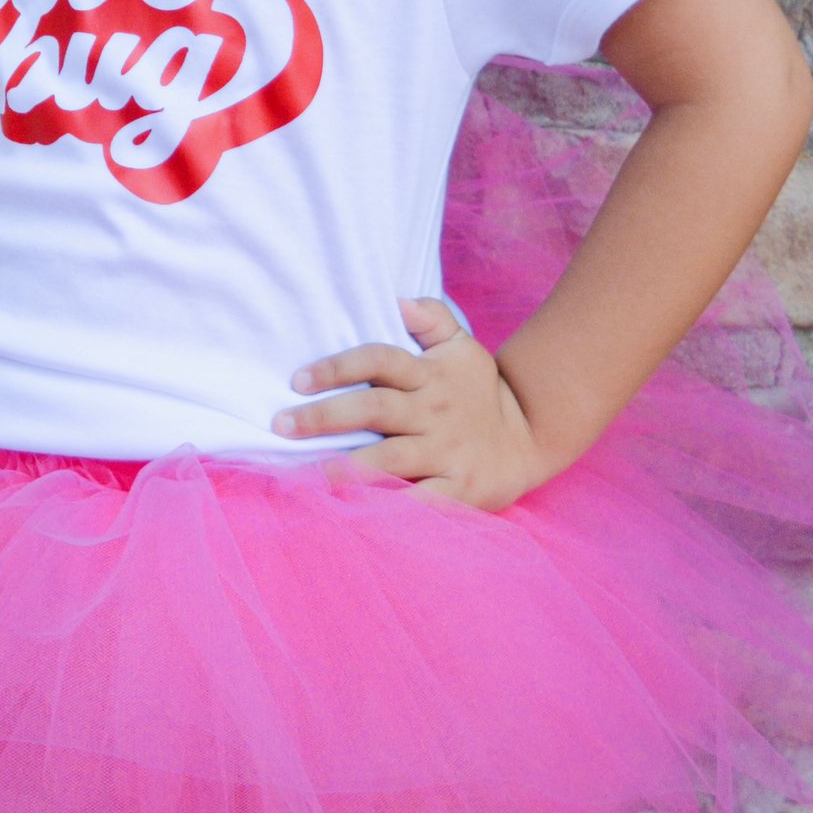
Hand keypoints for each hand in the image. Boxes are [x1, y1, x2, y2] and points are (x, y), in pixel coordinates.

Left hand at [271, 301, 552, 510]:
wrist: (530, 437)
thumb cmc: (479, 390)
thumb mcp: (462, 345)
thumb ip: (431, 317)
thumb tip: (398, 299)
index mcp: (428, 375)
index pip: (379, 361)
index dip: (338, 367)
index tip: (297, 380)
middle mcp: (432, 412)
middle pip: (374, 408)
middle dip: (324, 417)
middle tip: (281, 425)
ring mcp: (445, 452)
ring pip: (390, 459)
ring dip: (348, 466)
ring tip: (309, 473)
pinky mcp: (459, 489)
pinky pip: (420, 502)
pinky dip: (389, 508)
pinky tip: (356, 513)